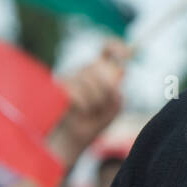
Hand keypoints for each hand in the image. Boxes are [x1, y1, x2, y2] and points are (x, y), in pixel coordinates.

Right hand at [47, 40, 128, 165]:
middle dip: (107, 90)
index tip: (127, 54)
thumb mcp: (111, 111)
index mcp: (98, 72)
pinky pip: (78, 93)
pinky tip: (79, 113)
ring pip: (90, 81)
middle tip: (101, 105)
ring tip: (89, 112)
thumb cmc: (91, 123)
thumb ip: (117, 97)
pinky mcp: (59, 86)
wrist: (71, 138)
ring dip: (95, 102)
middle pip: (101, 68)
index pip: (107, 50)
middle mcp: (83, 69)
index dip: (117, 48)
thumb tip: (114, 84)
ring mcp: (70, 76)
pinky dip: (84, 106)